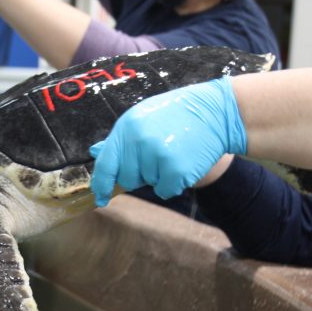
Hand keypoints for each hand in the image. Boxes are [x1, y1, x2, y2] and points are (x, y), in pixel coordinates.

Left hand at [89, 76, 246, 205]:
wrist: (216, 112)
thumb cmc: (177, 115)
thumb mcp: (143, 117)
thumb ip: (121, 139)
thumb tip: (96, 152)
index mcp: (127, 126)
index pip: (106, 163)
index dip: (101, 185)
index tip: (101, 198)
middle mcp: (138, 140)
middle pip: (127, 179)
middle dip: (140, 175)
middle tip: (159, 156)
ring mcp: (157, 155)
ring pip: (149, 184)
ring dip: (160, 176)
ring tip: (175, 152)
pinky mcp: (175, 169)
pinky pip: (165, 190)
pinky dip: (174, 183)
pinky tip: (184, 162)